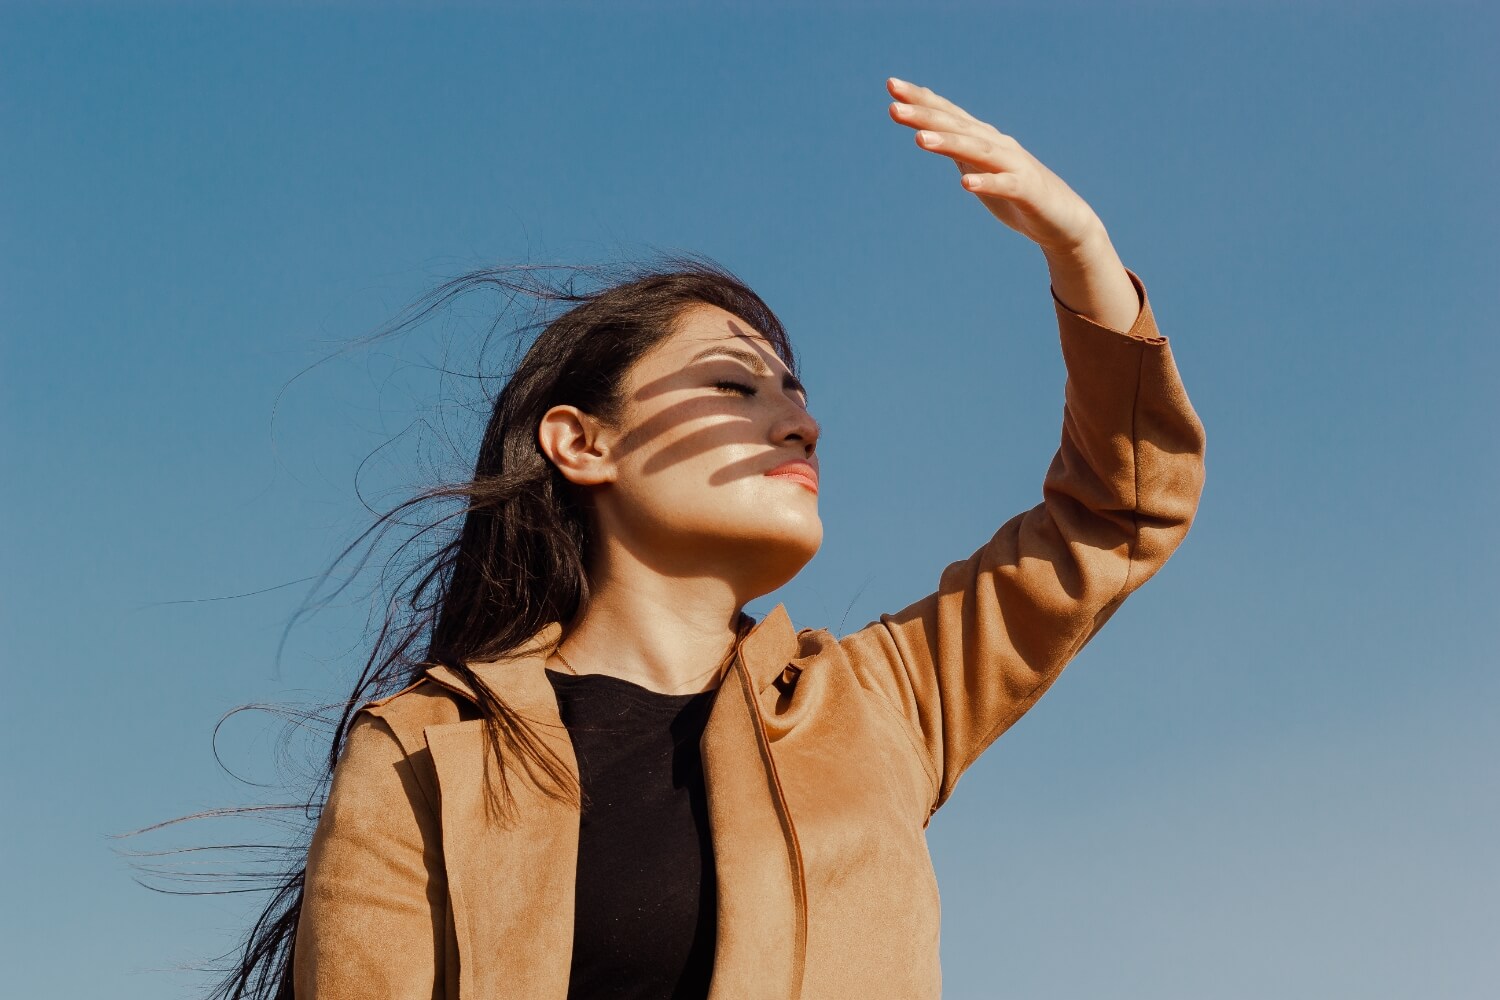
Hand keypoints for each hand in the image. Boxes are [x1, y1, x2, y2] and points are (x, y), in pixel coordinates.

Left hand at [886, 77, 1104, 255]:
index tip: (891, 85)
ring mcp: (1013, 166)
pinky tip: (965, 185)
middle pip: (956, 128)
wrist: (1064, 221)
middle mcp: (997, 145)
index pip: (948, 115)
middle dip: (925, 116)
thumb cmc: (1019, 195)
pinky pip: (1004, 186)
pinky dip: (985, 183)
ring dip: (948, 144)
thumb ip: (958, 152)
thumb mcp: (980, 170)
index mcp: (984, 140)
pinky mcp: (1026, 191)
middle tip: (894, 107)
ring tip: (919, 140)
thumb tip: (931, 134)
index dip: (922, 100)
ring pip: (976, 152)